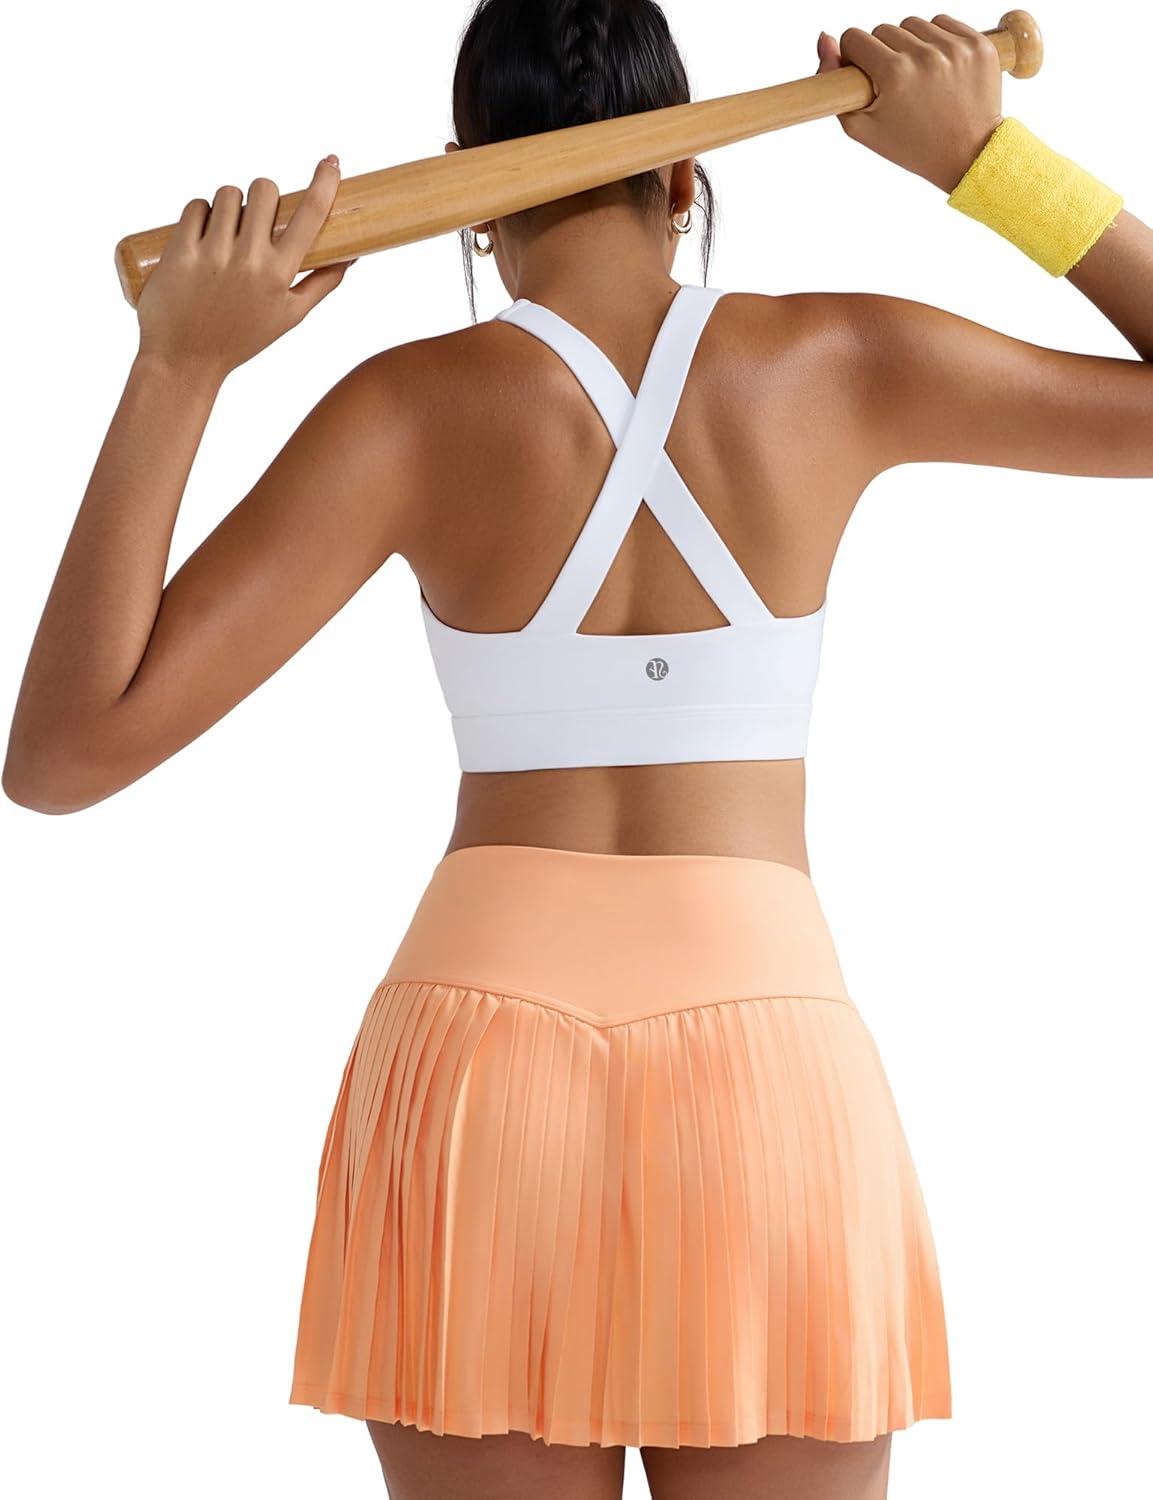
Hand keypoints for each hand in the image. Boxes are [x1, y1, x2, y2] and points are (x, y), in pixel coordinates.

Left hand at [135, 155, 356, 378]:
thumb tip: (350, 255)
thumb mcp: (289, 317)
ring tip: (224, 233)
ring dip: (228, 204)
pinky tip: (200, 236)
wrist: (184, 360)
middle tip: (254, 217)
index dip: (324, 184)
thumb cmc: (240, 338)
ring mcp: (213, 254)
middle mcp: (249, 261)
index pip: (309, 217)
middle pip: (263, 190)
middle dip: (262, 195)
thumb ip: (322, 284)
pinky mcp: (180, 250)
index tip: (332, 162)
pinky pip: (195, 206)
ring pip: (227, 194)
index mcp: (280, 276)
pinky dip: (199, 213)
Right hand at [816, 15, 1003, 192]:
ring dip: (909, 44)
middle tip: (894, 84)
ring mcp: (956, 47)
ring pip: (914, 24)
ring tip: (917, 76)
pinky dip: (937, 40)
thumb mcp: (861, 127)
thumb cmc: (912, 146)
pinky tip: (938, 68)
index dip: (853, 57)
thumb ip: (833, 84)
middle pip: (884, 29)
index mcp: (894, 74)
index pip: (855, 38)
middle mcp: (925, 55)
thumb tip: (824, 39)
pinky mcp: (978, 43)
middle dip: (882, 52)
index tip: (864, 75)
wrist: (967, 156)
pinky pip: (945, 23)